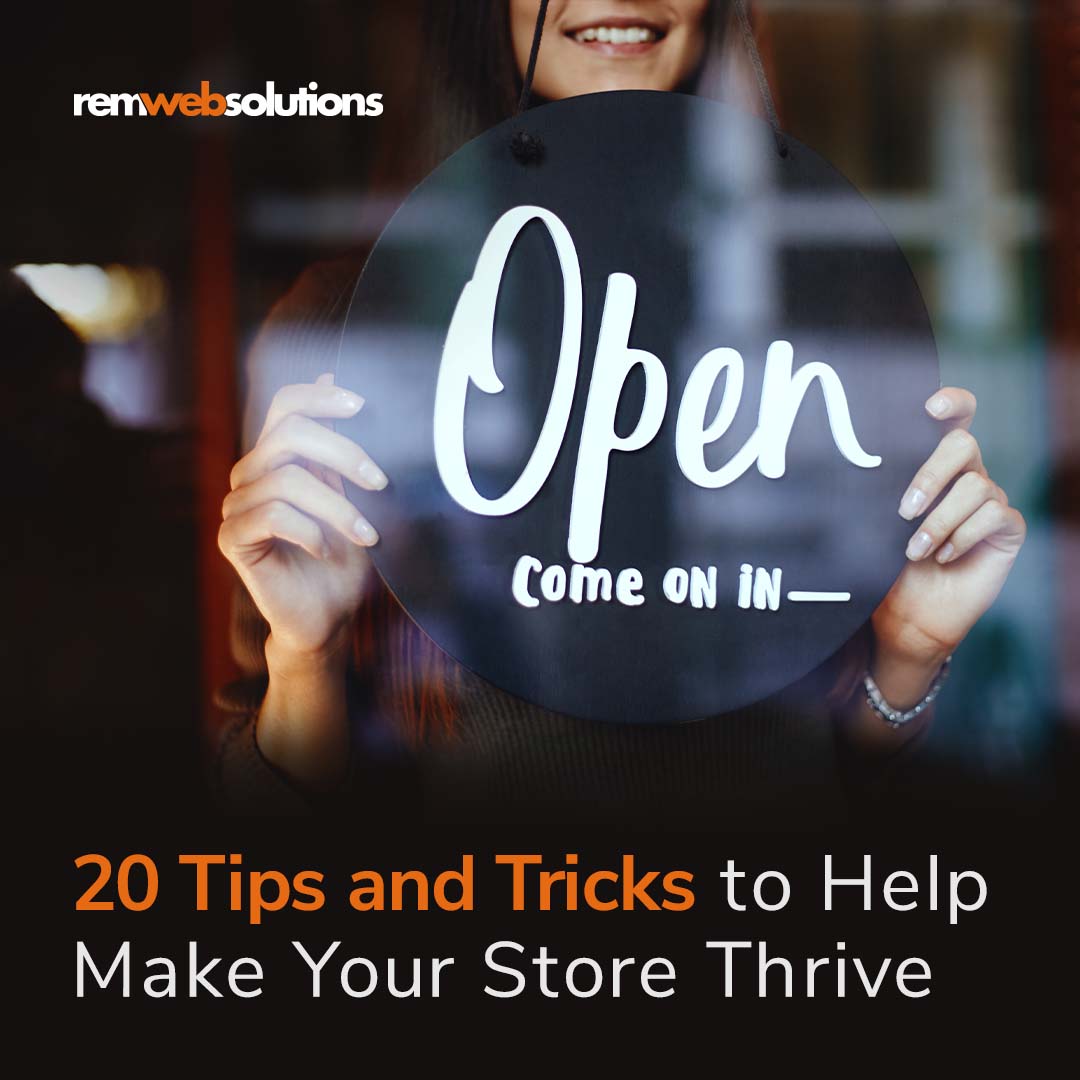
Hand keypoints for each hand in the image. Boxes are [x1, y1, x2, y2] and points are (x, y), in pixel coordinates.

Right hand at [218, 373, 387, 665]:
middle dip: (343, 454)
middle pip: (289, 434)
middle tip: (381, 483)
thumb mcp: (354, 497)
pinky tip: (327, 549)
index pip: (286, 405)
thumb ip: (343, 451)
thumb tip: (334, 378)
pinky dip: (310, 531)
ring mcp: (238, 505)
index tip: (362, 407)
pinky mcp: (232, 538)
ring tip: (367, 536)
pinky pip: (272, 515)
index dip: (319, 397)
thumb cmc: (344, 558)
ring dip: (338, 507)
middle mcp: (252, 474)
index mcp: (280, 458)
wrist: (329, 616)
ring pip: (288, 480)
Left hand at [872, 387, 1026, 678]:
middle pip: (963, 444)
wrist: (907, 612)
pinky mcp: (1007, 529)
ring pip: (976, 486)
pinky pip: (995, 515)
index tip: (930, 406)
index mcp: (933, 463)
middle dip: (930, 474)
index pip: (954, 417)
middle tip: (903, 509)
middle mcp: (966, 474)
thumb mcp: (871, 523)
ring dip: (940, 521)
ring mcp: (989, 500)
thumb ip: (875, 491)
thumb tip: (847, 463)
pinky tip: (943, 556)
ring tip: (914, 551)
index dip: (952, 402)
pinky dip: (963, 536)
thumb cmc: (885, 563)